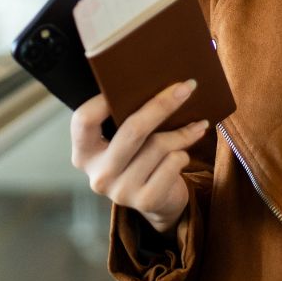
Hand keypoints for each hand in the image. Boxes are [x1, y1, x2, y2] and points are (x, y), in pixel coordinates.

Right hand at [69, 79, 209, 233]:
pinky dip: (183, 154)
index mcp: (84, 153)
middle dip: (162, 105)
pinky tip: (185, 154)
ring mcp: (121, 191)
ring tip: (197, 126)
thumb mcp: (123, 141)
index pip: (84, 119)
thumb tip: (156, 84)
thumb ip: (124, 119)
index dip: (102, 99)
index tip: (130, 80)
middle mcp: (99, 175)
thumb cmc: (139, 158)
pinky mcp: (146, 201)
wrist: (157, 200)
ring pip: (158, 145)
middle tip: (186, 87)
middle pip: (131, 130)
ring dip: (182, 132)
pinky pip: (172, 163)